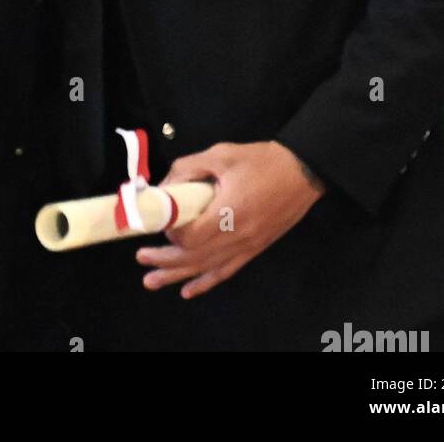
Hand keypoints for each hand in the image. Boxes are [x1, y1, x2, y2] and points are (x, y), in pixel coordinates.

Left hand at [135, 140, 323, 298]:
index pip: (193, 236)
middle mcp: (238, 236)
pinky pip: (227, 271)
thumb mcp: (220, 154)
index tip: (160, 221)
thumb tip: (163, 187)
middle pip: (195, 257)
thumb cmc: (260, 161)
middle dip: (165, 260)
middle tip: (141, 258)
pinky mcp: (254, 249)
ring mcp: (248, 246)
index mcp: (230, 212)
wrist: (302, 172)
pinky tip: (189, 290)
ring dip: (178, 276)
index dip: (171, 232)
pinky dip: (206, 282)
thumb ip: (188, 169)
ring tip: (152, 282)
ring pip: (207, 268)